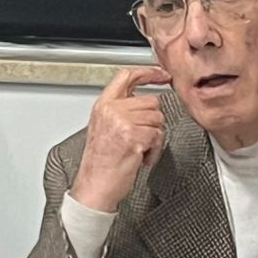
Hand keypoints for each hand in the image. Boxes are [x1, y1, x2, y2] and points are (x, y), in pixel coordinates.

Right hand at [71, 65, 171, 211]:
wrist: (95, 185)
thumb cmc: (100, 162)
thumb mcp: (104, 127)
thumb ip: (120, 110)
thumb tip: (144, 102)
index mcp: (103, 105)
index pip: (127, 76)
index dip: (148, 72)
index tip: (161, 74)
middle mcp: (112, 110)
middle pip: (152, 101)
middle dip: (153, 121)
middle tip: (142, 137)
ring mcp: (122, 122)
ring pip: (158, 119)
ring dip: (154, 137)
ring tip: (139, 149)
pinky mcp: (134, 137)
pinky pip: (158, 136)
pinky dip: (154, 150)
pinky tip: (141, 157)